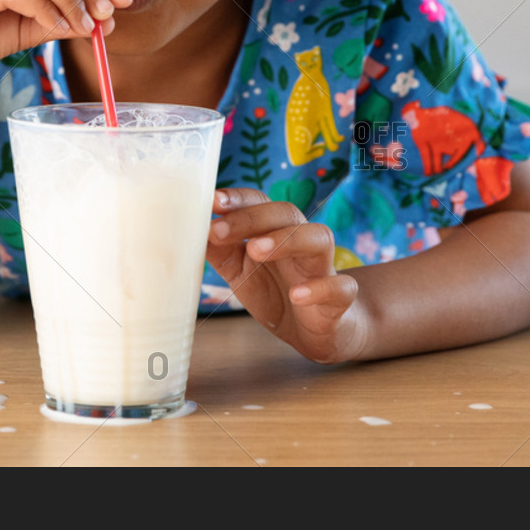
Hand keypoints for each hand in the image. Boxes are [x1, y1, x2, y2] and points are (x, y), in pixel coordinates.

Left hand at [206, 188, 371, 364]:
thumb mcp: (240, 272)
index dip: (237, 199)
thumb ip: (219, 251)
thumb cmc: (277, 292)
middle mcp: (300, 242)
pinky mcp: (339, 299)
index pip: (259, 202)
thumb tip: (190, 230)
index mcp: (275, 231)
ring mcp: (323, 268)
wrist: (318, 330)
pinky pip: (340, 287)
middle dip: (252, 218)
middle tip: (219, 230)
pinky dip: (320, 288)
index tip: (211, 201)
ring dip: (287, 240)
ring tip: (255, 250)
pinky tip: (297, 296)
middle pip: (286, 213)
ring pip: (318, 238)